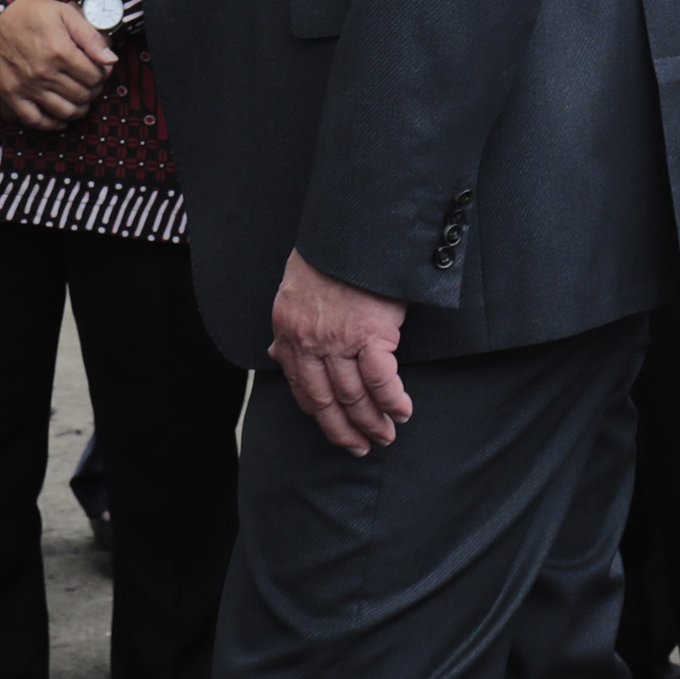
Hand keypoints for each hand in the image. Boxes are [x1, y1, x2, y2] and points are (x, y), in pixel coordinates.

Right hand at [0, 0, 116, 132]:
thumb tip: (110, 60)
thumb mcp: (64, 13)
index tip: (99, 69)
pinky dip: (51, 124)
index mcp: (61, 51)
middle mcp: (45, 73)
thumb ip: (90, 37)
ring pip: (64, 111)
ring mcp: (27, 87)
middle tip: (91, 84)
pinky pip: (34, 119)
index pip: (95, 76)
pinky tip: (60, 120)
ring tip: (80, 101)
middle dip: (93, 91)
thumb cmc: (30, 12)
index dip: (102, 74)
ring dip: (78, 109)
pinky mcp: (11, 94)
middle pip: (82, 95)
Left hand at [268, 252, 413, 455]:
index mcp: (288, 332)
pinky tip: (402, 412)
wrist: (350, 232)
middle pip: (327, 400)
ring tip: (387, 434)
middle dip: (345, 430)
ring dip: (372, 421)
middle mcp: (309, 342)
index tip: (335, 429)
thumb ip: (289, 326)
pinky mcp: (370, 334)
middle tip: (361, 447)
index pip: (301, 387)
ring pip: (354, 396)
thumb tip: (277, 354)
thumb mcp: (293, 291)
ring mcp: (338, 340)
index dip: (320, 415)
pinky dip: (392, 401)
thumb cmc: (326, 258)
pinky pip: (381, 380)